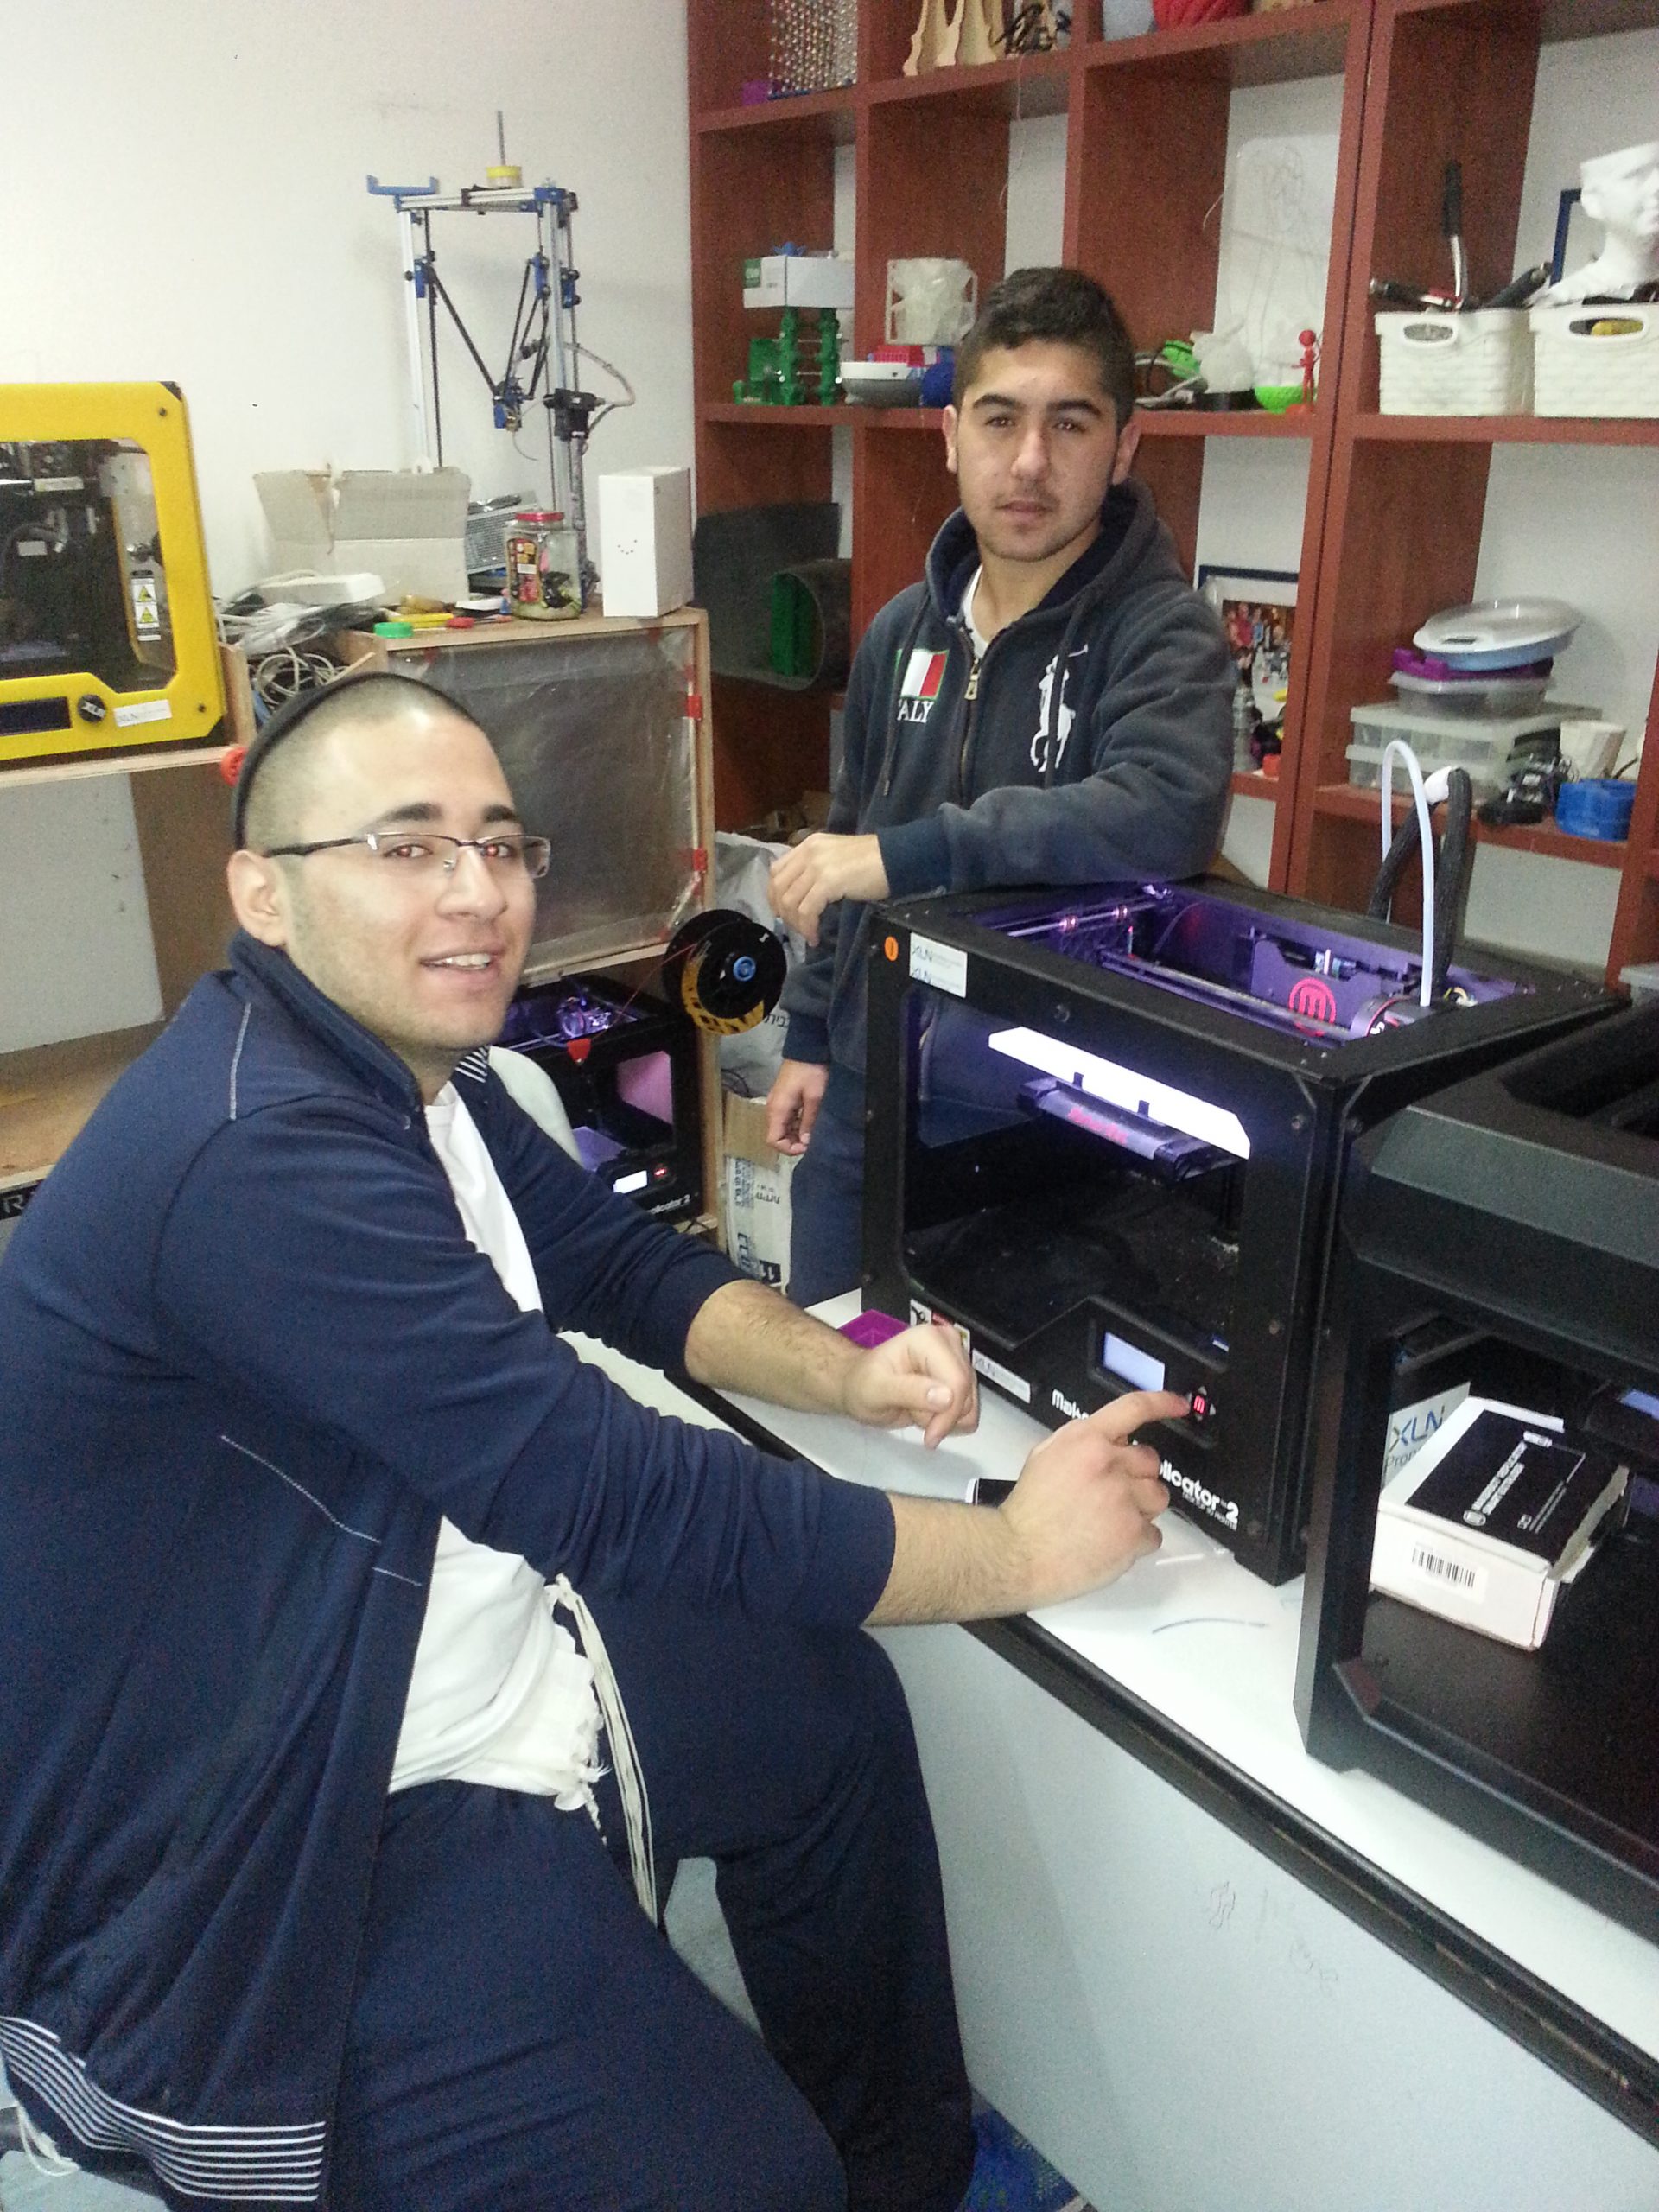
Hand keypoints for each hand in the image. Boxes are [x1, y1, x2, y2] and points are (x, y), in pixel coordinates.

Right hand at [765, 1059, 828, 1156]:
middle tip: (812, 1140)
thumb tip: (805, 1143)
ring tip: (813, 1131)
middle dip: (793, 1142)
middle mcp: (773, 1109)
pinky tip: (809, 1120)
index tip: (806, 1146)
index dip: (789, 1148)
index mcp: (777, 1110)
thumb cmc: (811, 1073)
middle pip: (776, 1136)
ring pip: (781, 1128)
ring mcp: (776, 1103)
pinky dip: (796, 1124)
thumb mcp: (814, 1098)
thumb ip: (808, 1122)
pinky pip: (785, 1119)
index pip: (773, 1140)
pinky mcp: (782, 1099)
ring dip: (795, 1133)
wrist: (807, 1049)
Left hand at [770, 833, 888, 946]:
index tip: (783, 912)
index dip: (774, 895)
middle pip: (778, 886)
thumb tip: (804, 895)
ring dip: (796, 923)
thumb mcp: (837, 858)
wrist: (895, 858)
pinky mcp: (828, 882)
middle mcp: (809, 852)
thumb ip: (817, 869)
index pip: (777, 870)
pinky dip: (808, 927)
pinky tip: (815, 935)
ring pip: (789, 901)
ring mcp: (817, 866)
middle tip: (797, 928)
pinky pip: (806, 911)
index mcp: (809, 845)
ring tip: (808, 933)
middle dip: (783, 912)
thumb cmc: (874, 861)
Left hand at [840, 1323, 979, 1449]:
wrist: (859, 1386)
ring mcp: (956, 1361)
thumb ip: (909, 1392)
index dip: (948, 1414)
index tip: (930, 1436)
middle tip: (911, 1411)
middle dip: (940, 1416)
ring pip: (969, 1406)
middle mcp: (948, 1344)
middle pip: (966, 1395)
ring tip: (914, 1407)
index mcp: (929, 1339)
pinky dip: (949, 1420)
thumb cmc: (862, 1385)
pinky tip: (926, 1411)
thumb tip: (947, 1397)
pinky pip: (968, 1411)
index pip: (957, 1381)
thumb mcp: (876, 1391)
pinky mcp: (960, 1378)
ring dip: (942, 1419)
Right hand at [1000, 1391, 1187, 1607]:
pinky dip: (1137, 1541)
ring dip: (1141, 1508)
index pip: (1134, 1408)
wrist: (1019, 1554)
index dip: (1163, 1403)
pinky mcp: (1133, 1533)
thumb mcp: (1045, 1457)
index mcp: (1085, 1440)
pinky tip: (1110, 1541)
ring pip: (1159, 1497)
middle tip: (1112, 1494)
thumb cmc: (1029, 1512)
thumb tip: (1110, 1438)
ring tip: (1110, 1521)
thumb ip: (1081, 1442)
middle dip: (1137, 1476)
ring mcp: (1124, 1499)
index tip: (1179, 1404)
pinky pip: (1154, 1533)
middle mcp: (1108, 1464)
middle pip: (1151, 1461)